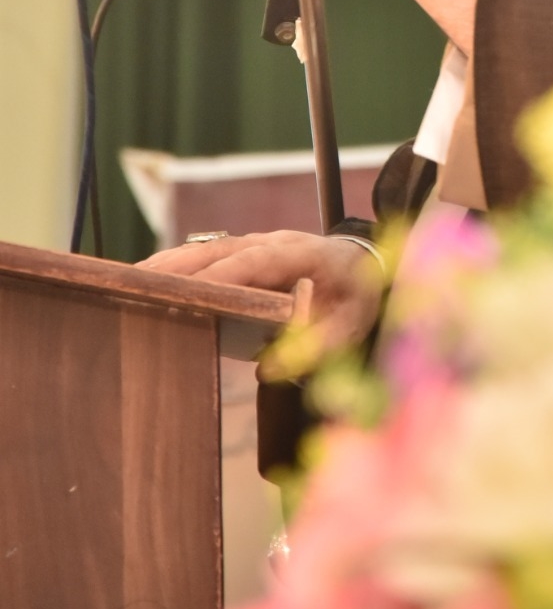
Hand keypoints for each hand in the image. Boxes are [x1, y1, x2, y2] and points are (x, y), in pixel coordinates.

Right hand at [136, 230, 383, 347]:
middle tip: (140, 285)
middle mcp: (273, 241)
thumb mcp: (351, 325)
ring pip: (207, 249)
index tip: (190, 292)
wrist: (366, 265)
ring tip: (130, 284)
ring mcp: (256, 244)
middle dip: (180, 267)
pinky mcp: (245, 253)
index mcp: (302, 253)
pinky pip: (208, 256)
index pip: (256, 260)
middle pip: (220, 249)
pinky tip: (149, 283)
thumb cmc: (358, 295)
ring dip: (170, 264)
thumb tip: (268, 367)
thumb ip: (317, 345)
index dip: (222, 275)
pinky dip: (178, 266)